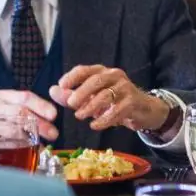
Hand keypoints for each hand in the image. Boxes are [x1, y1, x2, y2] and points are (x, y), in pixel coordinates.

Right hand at [0, 90, 58, 163]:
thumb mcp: (9, 115)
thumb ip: (28, 116)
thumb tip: (53, 126)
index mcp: (2, 98)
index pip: (24, 97)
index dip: (41, 105)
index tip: (54, 115)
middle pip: (19, 112)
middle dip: (39, 123)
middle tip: (53, 134)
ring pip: (11, 128)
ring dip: (29, 137)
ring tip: (41, 145)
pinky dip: (13, 148)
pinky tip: (23, 153)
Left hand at [49, 65, 169, 131]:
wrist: (143, 110)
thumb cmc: (114, 103)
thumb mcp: (91, 98)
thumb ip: (71, 95)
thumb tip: (52, 91)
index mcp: (102, 72)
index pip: (85, 69)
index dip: (72, 77)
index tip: (61, 85)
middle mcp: (115, 76)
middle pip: (96, 80)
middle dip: (82, 92)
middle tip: (70, 104)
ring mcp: (125, 88)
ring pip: (106, 95)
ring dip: (90, 107)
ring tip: (80, 116)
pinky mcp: (133, 102)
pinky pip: (117, 110)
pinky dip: (104, 119)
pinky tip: (94, 125)